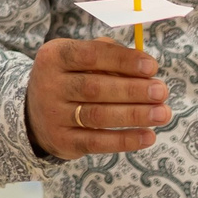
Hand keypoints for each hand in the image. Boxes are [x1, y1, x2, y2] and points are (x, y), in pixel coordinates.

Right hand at [25, 38, 170, 159]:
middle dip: (133, 90)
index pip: (90, 55)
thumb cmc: (71, 78)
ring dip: (134, 115)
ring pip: (97, 116)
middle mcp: (49, 84)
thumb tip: (146, 68)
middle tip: (162, 92)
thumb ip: (110, 55)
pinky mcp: (62, 141)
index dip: (123, 61)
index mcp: (55, 56)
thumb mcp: (80, 59)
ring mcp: (53, 115)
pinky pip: (96, 142)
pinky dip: (125, 140)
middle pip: (95, 88)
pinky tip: (148, 136)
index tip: (152, 67)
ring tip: (162, 114)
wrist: (35, 112)